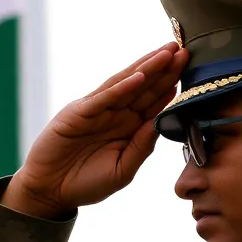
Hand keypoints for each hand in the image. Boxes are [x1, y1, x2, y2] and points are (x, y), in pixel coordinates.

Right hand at [3, 42, 187, 218]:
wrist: (50, 191)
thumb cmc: (87, 183)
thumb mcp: (122, 170)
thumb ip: (141, 148)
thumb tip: (161, 124)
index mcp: (129, 128)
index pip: (155, 103)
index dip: (172, 86)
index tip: (191, 70)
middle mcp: (116, 114)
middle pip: (145, 87)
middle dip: (164, 69)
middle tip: (184, 49)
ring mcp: (97, 111)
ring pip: (126, 85)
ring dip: (147, 68)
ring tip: (166, 52)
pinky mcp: (78, 113)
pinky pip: (104, 98)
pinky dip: (121, 88)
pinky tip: (139, 76)